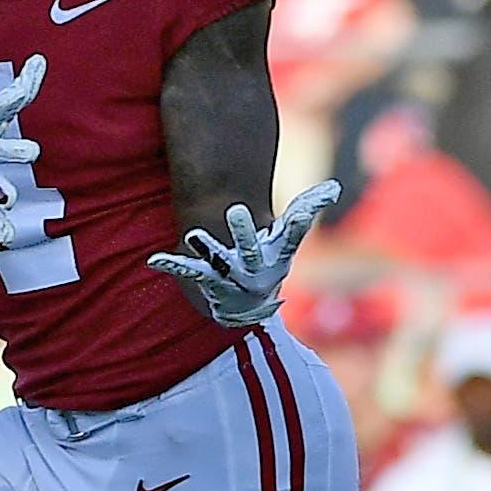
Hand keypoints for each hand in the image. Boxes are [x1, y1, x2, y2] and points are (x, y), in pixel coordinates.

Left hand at [146, 180, 340, 327]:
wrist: (245, 303)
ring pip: (218, 263)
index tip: (300, 210)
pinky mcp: (205, 282)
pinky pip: (189, 272)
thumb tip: (334, 187)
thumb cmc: (268, 260)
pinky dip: (173, 265)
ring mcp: (229, 279)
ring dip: (208, 249)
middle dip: (244, 233)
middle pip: (251, 251)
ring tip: (194, 233)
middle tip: (236, 210)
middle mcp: (255, 272)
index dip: (297, 222)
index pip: (289, 236)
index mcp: (277, 257)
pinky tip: (156, 258)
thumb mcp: (286, 237)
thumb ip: (306, 209)